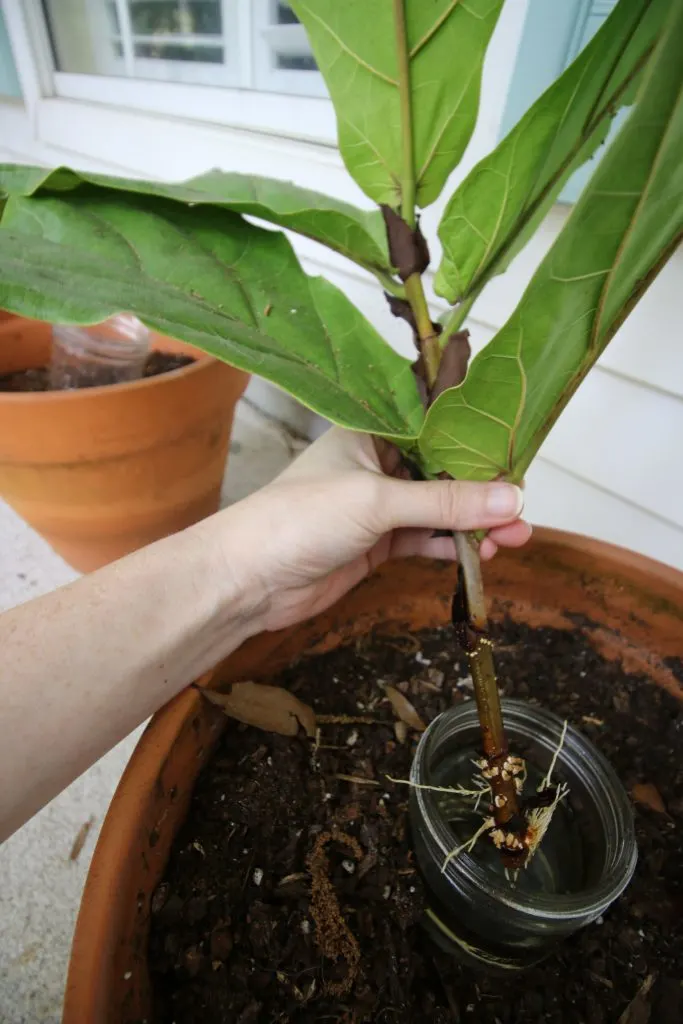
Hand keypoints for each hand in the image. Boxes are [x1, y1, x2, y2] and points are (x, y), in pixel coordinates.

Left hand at [220, 428, 530, 632]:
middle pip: (443, 468)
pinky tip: (482, 554)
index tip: (517, 447)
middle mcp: (377, 462)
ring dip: (475, 522)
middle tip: (524, 508)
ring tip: (515, 537)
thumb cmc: (301, 517)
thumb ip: (446, 503)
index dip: (475, 435)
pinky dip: (453, 547)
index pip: (434, 422)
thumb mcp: (378, 500)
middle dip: (484, 488)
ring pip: (439, 508)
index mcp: (371, 431)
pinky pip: (426, 539)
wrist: (249, 578)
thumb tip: (514, 499)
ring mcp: (378, 505)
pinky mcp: (378, 542)